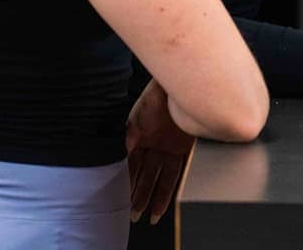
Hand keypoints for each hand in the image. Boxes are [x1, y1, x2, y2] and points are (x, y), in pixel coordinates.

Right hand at [126, 80, 194, 224]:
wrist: (179, 87)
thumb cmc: (155, 97)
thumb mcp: (136, 119)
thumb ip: (127, 139)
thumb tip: (119, 157)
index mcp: (139, 134)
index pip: (130, 164)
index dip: (127, 181)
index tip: (120, 197)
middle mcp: (153, 142)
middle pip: (144, 174)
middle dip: (138, 194)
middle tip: (133, 214)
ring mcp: (168, 145)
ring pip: (158, 177)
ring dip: (152, 196)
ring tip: (146, 215)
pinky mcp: (183, 147)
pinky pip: (175, 173)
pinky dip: (168, 188)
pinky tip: (163, 203)